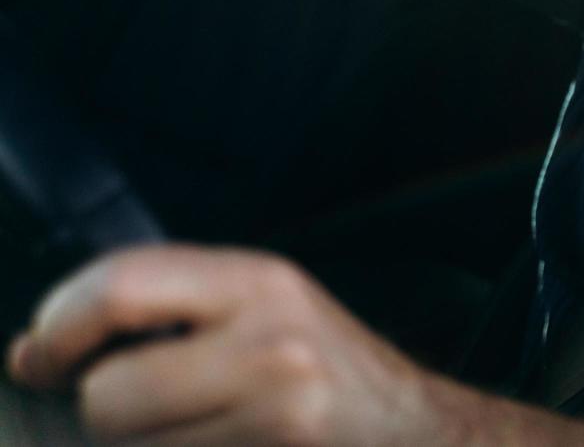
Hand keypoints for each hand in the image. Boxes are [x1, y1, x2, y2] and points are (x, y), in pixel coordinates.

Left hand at [5, 245, 453, 446]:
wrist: (417, 433)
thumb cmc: (329, 375)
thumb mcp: (260, 310)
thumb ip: (161, 310)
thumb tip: (32, 351)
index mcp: (259, 280)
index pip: (120, 284)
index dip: (59, 326)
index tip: (41, 356)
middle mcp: (271, 339)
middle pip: (111, 391)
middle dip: (105, 414)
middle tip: (138, 409)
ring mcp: (277, 408)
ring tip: (197, 432)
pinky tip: (222, 446)